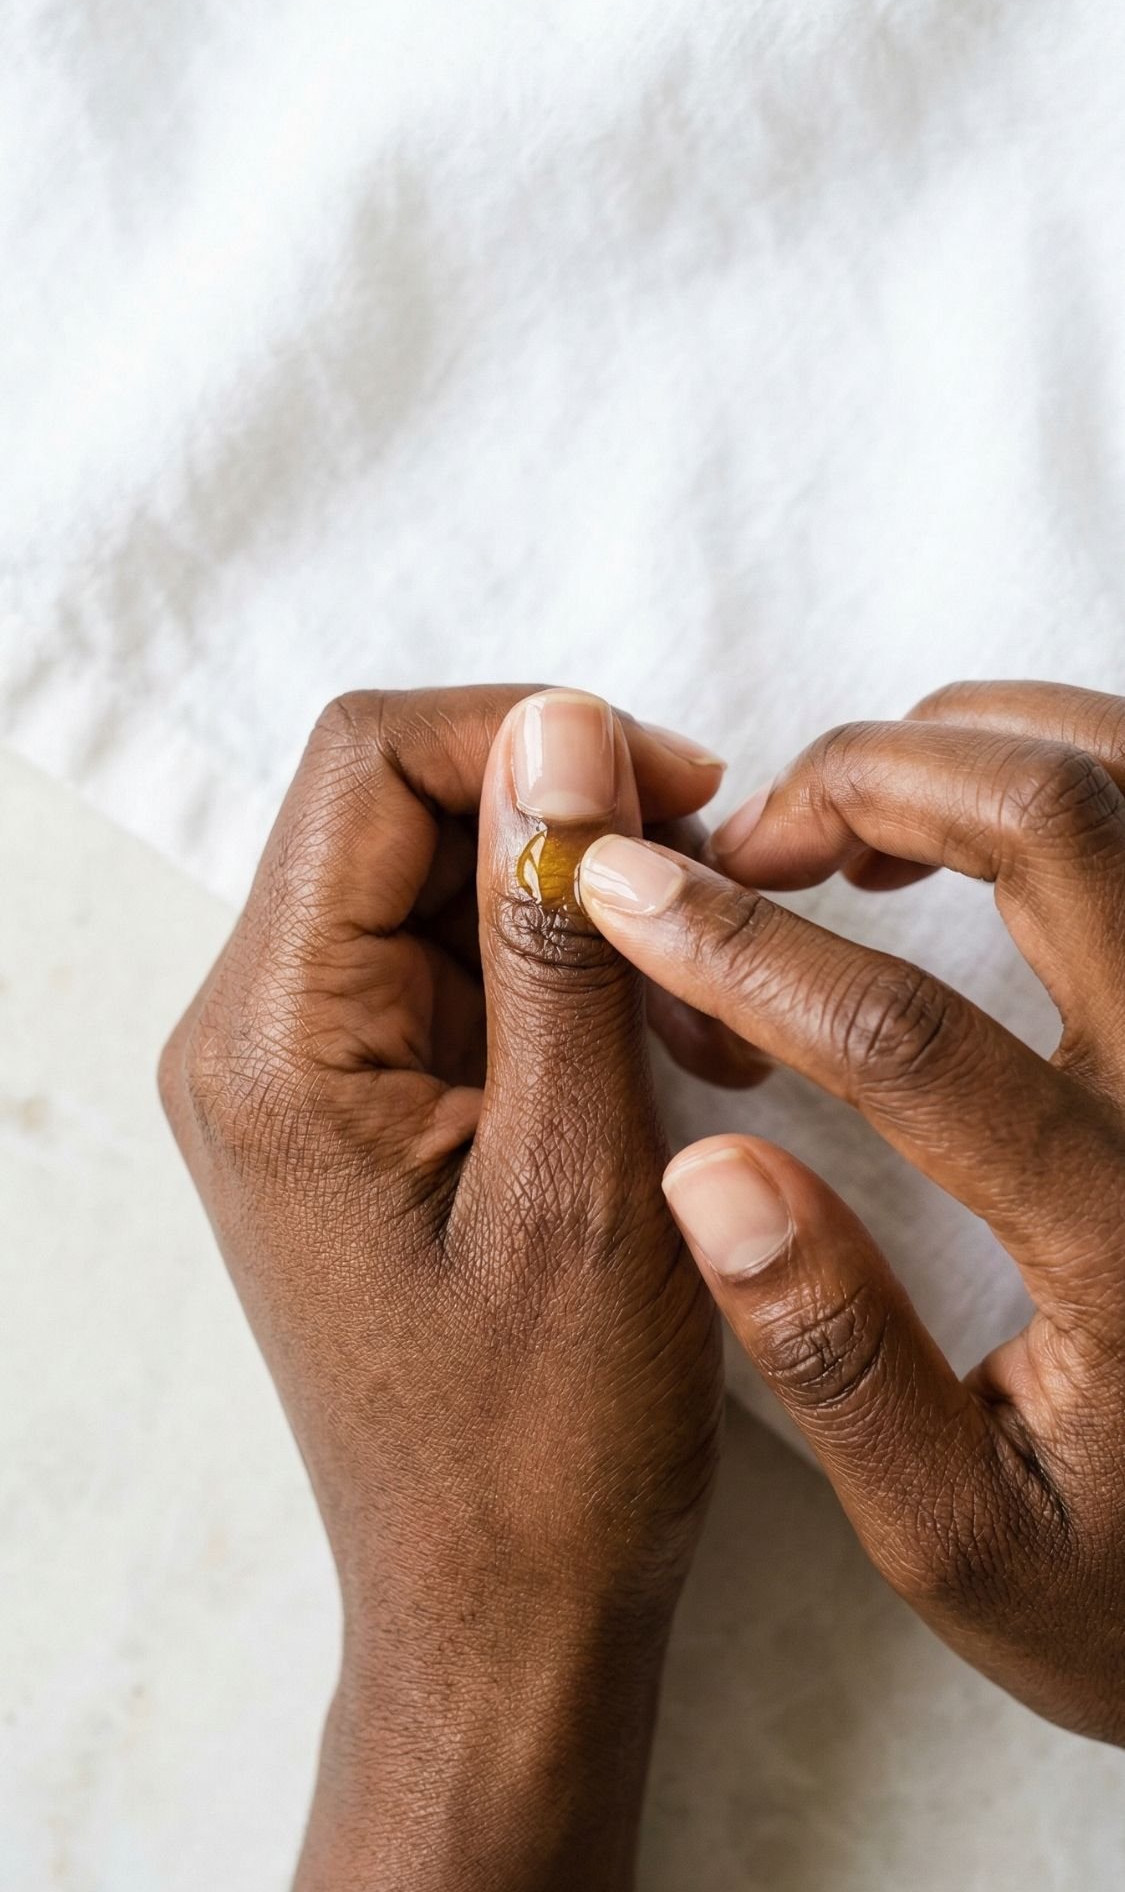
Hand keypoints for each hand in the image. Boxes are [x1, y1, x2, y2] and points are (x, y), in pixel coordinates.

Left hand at [158, 685, 725, 1890]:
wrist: (497, 1609)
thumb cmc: (540, 1441)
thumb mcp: (585, 1173)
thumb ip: (558, 939)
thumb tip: (559, 726)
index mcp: (276, 1040)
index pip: (368, 761)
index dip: (529, 733)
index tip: (676, 791)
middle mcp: (254, 1034)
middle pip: (400, 809)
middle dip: (569, 830)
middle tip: (709, 910)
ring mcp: (298, 1070)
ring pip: (440, 885)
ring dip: (582, 914)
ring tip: (700, 1023)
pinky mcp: (353, 1104)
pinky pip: (454, 972)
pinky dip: (565, 982)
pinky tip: (661, 1055)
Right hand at [578, 678, 1124, 1743]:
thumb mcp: (966, 1545)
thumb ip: (834, 1361)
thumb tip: (708, 1170)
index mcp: (1123, 1236)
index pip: (910, 1041)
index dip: (741, 948)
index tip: (616, 891)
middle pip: (1057, 828)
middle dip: (862, 783)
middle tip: (738, 841)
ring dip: (962, 747)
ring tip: (828, 822)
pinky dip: (1040, 761)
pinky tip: (945, 827)